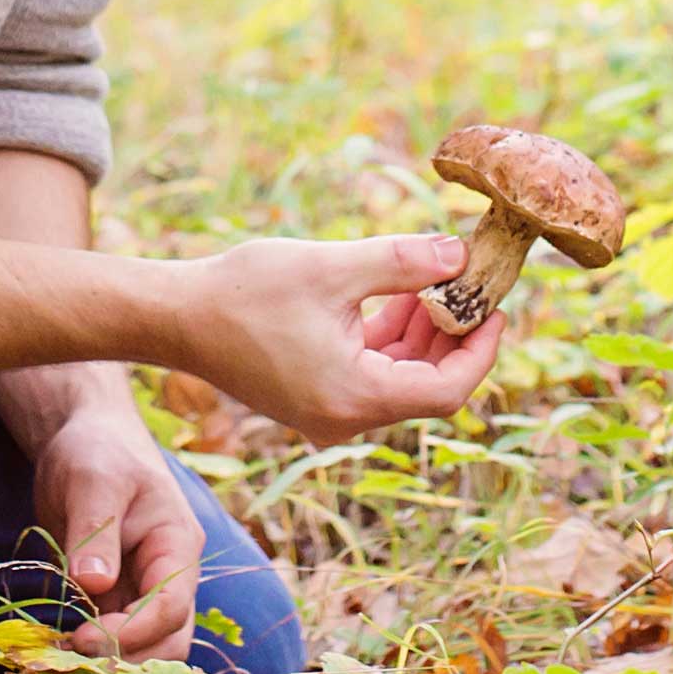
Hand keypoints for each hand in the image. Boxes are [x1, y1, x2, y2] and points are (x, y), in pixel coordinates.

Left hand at [30, 395, 205, 659]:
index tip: (84, 640)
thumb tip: (94, 585)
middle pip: (168, 640)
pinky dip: (92, 652)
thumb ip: (95, 532)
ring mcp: (144, 589)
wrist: (87, 439)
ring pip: (145, 647)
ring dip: (110, 663)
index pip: (171, 608)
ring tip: (60, 661)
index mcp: (177, 546)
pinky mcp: (117, 596)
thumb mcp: (93, 482)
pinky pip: (115, 637)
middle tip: (72, 661)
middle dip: (127, 660)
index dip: (133, 633)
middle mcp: (169, 575)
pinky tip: (56, 651)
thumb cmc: (97, 451)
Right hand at [173, 233, 510, 437]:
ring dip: (423, 332)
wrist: (174, 317)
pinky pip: (371, 373)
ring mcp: (328, 411)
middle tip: (473, 282)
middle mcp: (345, 418)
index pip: (448, 390)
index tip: (497, 306)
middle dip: (455, 334)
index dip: (482, 350)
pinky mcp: (313, 397)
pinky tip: (397, 295)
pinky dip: (390, 338)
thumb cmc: (244, 292)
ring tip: (434, 277)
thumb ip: (404, 262)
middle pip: (428, 385)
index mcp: (355, 397)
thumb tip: (461, 255)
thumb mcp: (333, 267)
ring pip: (400, 377)